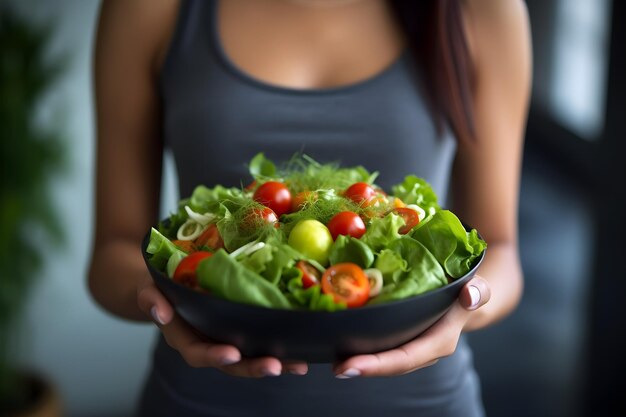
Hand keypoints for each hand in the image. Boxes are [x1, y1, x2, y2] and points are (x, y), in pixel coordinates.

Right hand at [136, 275, 307, 376]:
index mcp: (185, 338)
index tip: (232, 354)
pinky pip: (262, 342)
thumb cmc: (161, 286)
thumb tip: (159, 311)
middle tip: (275, 366)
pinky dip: (282, 347)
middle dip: (253, 367)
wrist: (171, 284)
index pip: (198, 353)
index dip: (214, 356)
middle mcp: (209, 344)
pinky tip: (302, 350)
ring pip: (251, 357)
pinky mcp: (244, 330)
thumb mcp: (149, 287)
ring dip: (275, 362)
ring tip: (298, 365)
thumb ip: (151, 298)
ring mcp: (228, 338)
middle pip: (232, 364)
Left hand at [333, 276, 490, 377]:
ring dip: (356, 360)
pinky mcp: (397, 339)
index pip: (406, 358)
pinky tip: (337, 342)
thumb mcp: (477, 287)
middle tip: (336, 367)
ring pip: (381, 357)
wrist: (467, 297)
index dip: (379, 364)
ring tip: (331, 358)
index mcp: (438, 342)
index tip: (351, 367)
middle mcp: (421, 351)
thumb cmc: (468, 291)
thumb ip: (478, 292)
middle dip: (363, 367)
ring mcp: (408, 346)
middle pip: (389, 364)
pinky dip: (357, 345)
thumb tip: (471, 296)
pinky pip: (377, 345)